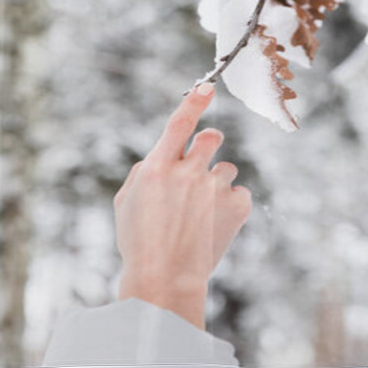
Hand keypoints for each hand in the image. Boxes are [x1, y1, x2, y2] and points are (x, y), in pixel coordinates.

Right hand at [113, 82, 251, 329]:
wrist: (165, 281)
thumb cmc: (140, 243)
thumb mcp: (127, 203)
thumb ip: (144, 172)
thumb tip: (162, 155)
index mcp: (157, 168)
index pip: (180, 122)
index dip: (195, 101)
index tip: (207, 86)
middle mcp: (187, 172)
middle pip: (211, 137)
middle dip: (209, 143)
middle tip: (201, 163)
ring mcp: (213, 189)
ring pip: (227, 168)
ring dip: (217, 182)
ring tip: (202, 212)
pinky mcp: (236, 206)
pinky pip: (240, 192)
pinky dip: (231, 205)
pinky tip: (215, 225)